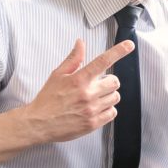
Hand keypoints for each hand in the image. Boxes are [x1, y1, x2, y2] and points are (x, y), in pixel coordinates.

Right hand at [19, 39, 133, 143]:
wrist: (38, 123)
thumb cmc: (47, 99)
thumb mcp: (57, 75)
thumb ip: (73, 59)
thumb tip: (80, 43)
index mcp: (79, 80)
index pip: (103, 61)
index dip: (118, 51)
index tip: (129, 45)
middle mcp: (87, 94)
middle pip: (115, 82)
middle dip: (108, 82)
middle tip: (97, 85)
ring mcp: (92, 109)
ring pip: (115, 97)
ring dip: (108, 96)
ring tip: (95, 98)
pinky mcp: (93, 123)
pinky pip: (113, 113)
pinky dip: (108, 110)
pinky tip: (96, 109)